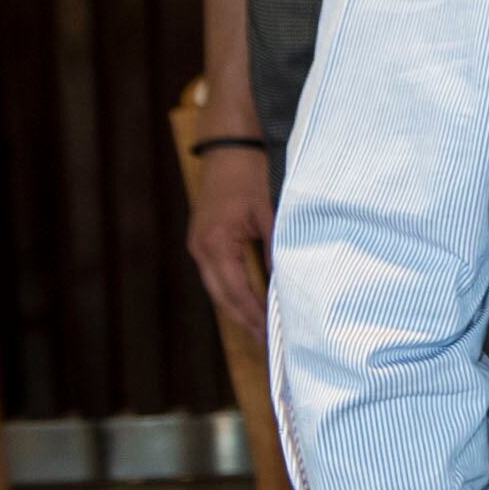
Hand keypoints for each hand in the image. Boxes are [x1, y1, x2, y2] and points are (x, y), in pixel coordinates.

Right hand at [184, 137, 272, 341]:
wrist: (229, 148)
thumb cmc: (251, 174)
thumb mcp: (270, 212)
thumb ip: (277, 247)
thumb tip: (289, 280)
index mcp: (216, 244)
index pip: (236, 290)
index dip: (254, 313)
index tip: (272, 332)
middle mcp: (201, 249)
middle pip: (222, 296)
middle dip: (245, 318)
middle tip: (268, 342)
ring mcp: (199, 245)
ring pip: (218, 288)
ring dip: (238, 307)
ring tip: (261, 328)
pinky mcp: (204, 240)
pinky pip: (218, 274)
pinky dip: (233, 290)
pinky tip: (250, 300)